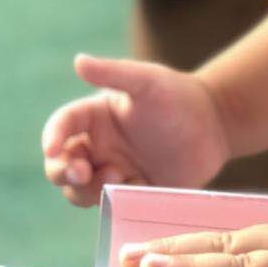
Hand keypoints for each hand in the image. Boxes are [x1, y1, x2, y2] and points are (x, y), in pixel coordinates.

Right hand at [42, 54, 232, 207]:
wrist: (215, 125)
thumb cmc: (178, 96)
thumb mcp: (146, 81)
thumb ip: (113, 73)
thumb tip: (78, 60)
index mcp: (94, 117)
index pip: (60, 127)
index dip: (51, 137)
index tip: (52, 149)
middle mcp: (97, 146)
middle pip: (60, 167)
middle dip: (63, 172)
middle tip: (81, 172)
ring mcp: (113, 171)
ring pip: (80, 191)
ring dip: (89, 189)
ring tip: (119, 175)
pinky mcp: (132, 193)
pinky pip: (112, 206)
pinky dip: (118, 200)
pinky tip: (142, 185)